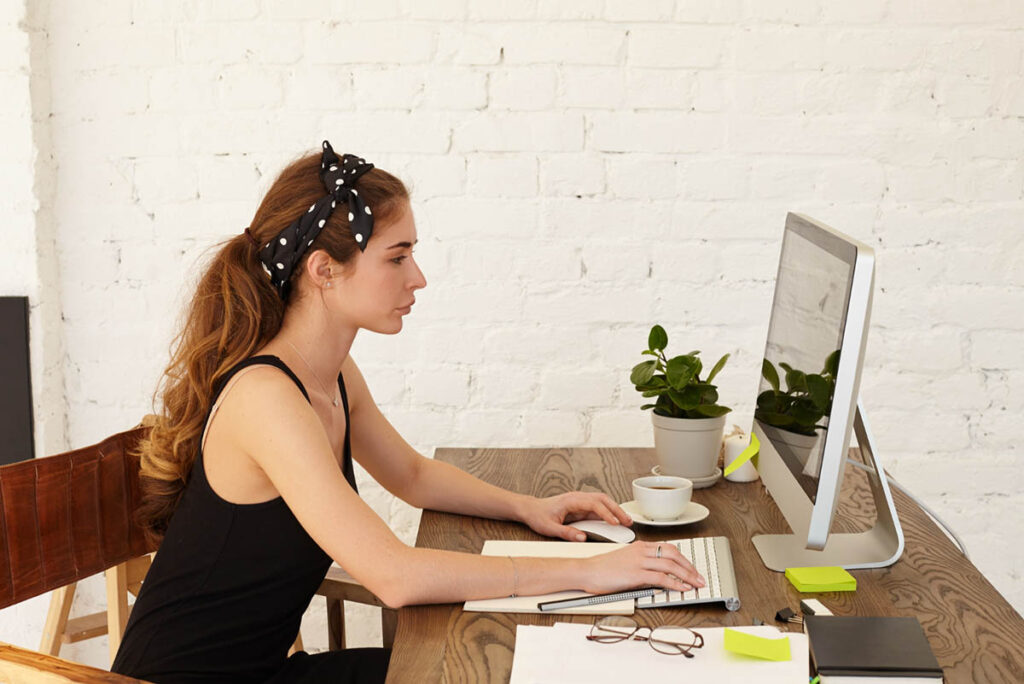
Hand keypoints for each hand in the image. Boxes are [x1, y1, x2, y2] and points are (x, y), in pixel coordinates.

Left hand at [519, 492, 631, 541]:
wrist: (530, 509)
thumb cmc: (538, 516)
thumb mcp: (549, 527)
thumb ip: (566, 532)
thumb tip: (583, 537)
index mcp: (571, 500)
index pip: (594, 504)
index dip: (606, 513)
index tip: (615, 523)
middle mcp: (578, 498)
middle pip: (603, 499)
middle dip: (617, 510)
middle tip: (628, 521)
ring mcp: (580, 501)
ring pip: (602, 501)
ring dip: (615, 509)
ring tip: (626, 521)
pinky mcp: (581, 506)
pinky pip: (598, 507)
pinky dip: (608, 512)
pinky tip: (615, 520)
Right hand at [580, 541, 705, 593]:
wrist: (587, 571)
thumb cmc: (602, 568)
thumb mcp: (624, 560)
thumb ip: (641, 563)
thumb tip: (656, 574)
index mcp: (639, 546)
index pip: (668, 548)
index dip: (683, 558)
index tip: (692, 568)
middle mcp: (641, 551)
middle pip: (674, 554)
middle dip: (690, 566)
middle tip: (699, 577)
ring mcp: (639, 561)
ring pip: (670, 564)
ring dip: (687, 575)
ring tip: (696, 584)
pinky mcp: (636, 573)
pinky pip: (661, 577)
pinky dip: (675, 583)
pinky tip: (682, 588)